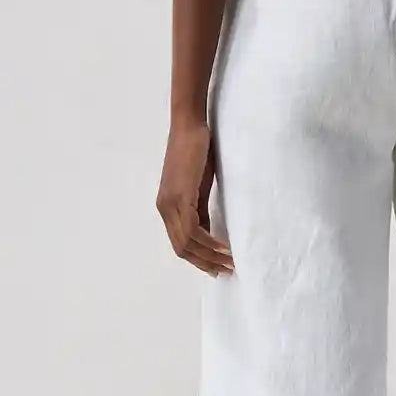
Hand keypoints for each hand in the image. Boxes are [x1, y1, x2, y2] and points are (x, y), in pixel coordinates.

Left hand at [156, 120, 233, 276]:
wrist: (189, 125)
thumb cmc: (197, 151)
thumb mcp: (198, 187)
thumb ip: (200, 210)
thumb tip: (208, 233)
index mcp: (167, 207)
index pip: (180, 244)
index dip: (198, 259)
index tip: (217, 268)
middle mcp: (164, 208)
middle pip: (182, 248)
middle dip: (205, 263)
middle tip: (227, 271)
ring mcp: (170, 204)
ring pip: (187, 243)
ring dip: (210, 256)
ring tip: (230, 262)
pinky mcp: (180, 197)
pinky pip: (193, 229)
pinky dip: (209, 242)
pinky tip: (224, 247)